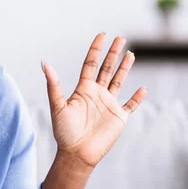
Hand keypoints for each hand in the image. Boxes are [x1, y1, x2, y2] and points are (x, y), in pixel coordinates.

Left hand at [42, 33, 146, 167]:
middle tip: (121, 38)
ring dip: (125, 68)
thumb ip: (53, 85)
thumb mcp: (57, 106)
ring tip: (131, 54)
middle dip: (113, 53)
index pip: (90, 64)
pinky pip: (130, 105)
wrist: (76, 153)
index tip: (102, 35)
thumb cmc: (64, 131)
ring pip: (118, 82)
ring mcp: (108, 105)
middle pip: (107, 69)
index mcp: (83, 89)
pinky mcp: (118, 117)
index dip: (96, 49)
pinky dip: (137, 98)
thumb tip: (45, 63)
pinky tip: (142, 89)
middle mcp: (96, 94)